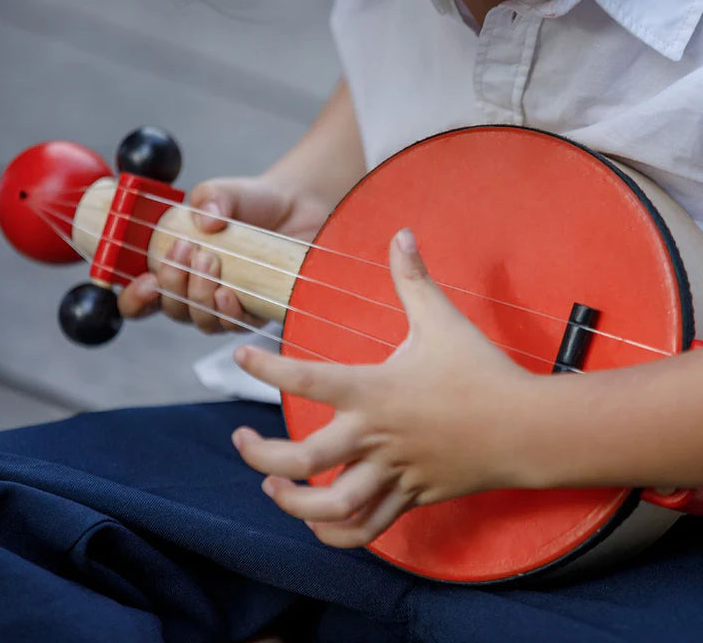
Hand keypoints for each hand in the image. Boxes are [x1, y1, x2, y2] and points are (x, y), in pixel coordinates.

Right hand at [118, 175, 329, 331]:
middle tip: (185, 250)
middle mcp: (197, 293)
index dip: (136, 299)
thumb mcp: (224, 193)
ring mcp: (226, 307)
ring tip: (209, 261)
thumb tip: (205, 221)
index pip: (143, 299)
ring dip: (198, 295)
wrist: (297, 207)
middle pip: (171, 310)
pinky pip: (235, 325)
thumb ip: (209, 198)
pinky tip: (227, 293)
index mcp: (176, 269)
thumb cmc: (252, 203)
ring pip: (200, 320)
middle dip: (172, 283)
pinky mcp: (257, 312)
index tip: (145, 280)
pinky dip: (227, 313)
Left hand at [231, 229, 540, 546]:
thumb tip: (401, 232)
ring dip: (292, 504)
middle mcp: (376, 435)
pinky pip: (368, 529)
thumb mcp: (442, 319)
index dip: (266, 366)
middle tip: (239, 438)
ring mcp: (393, 472)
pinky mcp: (410, 497)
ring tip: (271, 486)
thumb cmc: (481, 372)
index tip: (240, 356)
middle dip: (260, 454)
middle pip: (303, 459)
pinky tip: (317, 523)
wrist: (527, 428)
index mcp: (376, 390)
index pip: (307, 378)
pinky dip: (337, 535)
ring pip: (333, 507)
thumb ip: (414, 278)